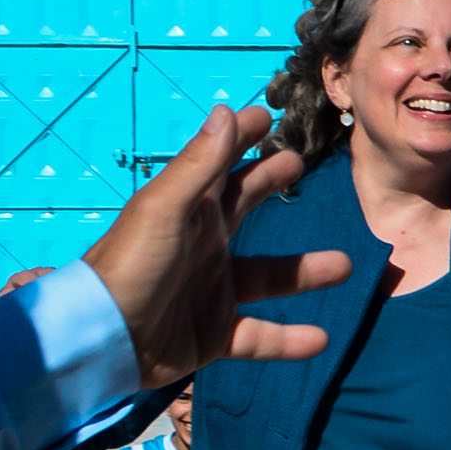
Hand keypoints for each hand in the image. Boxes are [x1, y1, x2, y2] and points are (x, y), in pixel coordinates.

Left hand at [75, 104, 352, 380]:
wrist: (105, 338)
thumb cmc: (132, 264)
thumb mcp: (166, 208)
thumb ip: (199, 164)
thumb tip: (227, 110)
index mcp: (189, 210)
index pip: (220, 163)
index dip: (240, 138)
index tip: (265, 116)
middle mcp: (204, 244)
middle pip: (244, 206)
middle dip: (269, 182)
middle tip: (298, 163)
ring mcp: (211, 290)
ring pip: (269, 277)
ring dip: (305, 273)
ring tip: (345, 266)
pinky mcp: (214, 333)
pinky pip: (260, 335)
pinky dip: (289, 339)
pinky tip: (320, 339)